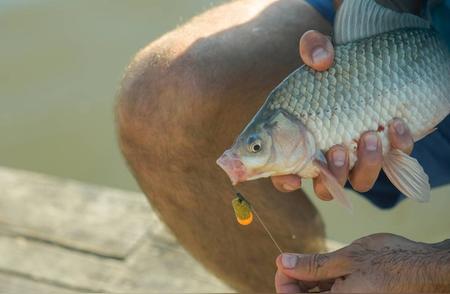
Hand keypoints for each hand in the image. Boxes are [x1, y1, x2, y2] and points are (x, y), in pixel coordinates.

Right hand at [270, 31, 413, 199]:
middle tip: (338, 149)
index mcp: (301, 142)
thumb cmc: (334, 66)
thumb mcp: (319, 51)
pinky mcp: (386, 149)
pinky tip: (396, 124)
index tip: (295, 178)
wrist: (370, 65)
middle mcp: (328, 156)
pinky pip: (394, 161)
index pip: (286, 173)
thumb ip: (312, 48)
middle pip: (325, 186)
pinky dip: (397, 148)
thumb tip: (321, 60)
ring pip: (360, 181)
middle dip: (333, 175)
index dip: (287, 182)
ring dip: (365, 166)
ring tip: (369, 136)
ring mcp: (358, 156)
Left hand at [275, 233, 449, 292]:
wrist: (425, 269)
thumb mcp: (346, 259)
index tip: (283, 262)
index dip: (283, 282)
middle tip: (294, 260)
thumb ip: (312, 265)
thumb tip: (283, 262)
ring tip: (310, 262)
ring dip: (308, 283)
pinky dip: (323, 284)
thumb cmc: (391, 263)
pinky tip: (325, 269)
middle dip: (295, 281)